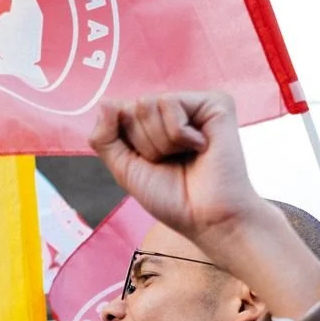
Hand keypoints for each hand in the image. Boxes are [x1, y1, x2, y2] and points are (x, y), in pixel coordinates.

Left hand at [88, 91, 270, 249]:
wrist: (209, 218)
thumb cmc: (173, 199)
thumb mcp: (125, 169)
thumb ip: (105, 138)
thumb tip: (106, 101)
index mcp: (155, 124)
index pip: (117, 113)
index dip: (126, 143)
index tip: (150, 165)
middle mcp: (174, 111)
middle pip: (131, 107)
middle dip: (143, 144)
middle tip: (171, 163)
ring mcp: (194, 104)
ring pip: (147, 104)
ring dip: (160, 142)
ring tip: (185, 157)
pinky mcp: (214, 102)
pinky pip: (170, 102)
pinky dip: (177, 134)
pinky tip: (200, 147)